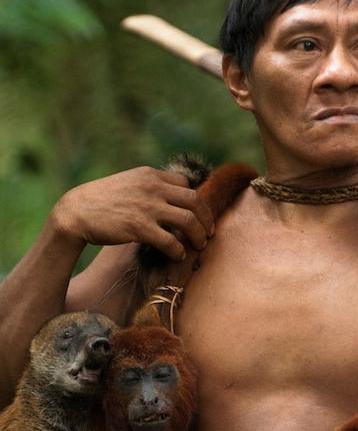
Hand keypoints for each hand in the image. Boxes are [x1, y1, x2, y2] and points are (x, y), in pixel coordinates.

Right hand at [51, 166, 214, 260]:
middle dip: (206, 219)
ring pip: (188, 221)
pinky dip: (179, 251)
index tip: (199, 215)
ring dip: (199, 236)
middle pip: (195, 201)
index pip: (186, 184)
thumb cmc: (101, 201)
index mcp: (150, 175)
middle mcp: (152, 187)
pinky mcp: (140, 227)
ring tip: (199, 246)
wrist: (76, 211)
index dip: (196, 202)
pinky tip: (178, 256)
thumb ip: (149, 187)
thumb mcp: (128, 183)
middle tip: (208, 233)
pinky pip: (171, 241)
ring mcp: (147, 207)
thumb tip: (170, 201)